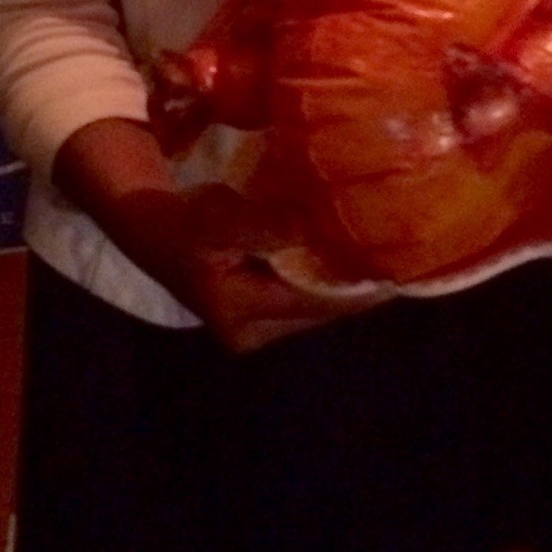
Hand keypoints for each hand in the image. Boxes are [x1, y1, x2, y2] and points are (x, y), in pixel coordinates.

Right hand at [112, 182, 390, 352]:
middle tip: (401, 257)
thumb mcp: (216, 218)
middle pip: (319, 312)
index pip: (313, 302)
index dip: (356, 287)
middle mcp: (251, 334)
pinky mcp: (259, 319)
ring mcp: (255, 330)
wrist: (150, 231)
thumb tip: (311, 228)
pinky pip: (304, 302)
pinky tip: (353, 261)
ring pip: (315, 310)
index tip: (396, 265)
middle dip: (357, 287)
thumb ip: (262, 226)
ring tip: (386, 258)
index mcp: (240, 314)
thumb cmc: (183, 222)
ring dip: (345, 285)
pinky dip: (326, 282)